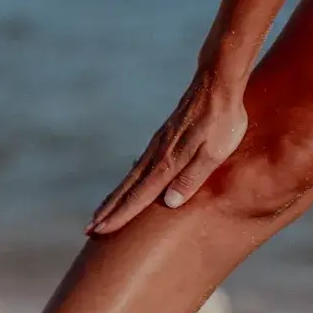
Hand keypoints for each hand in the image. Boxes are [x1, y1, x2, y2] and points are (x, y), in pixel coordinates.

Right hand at [90, 64, 253, 231]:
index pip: (140, 195)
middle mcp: (157, 154)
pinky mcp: (164, 136)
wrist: (217, 81)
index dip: (121, 215)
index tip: (101, 231)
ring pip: (131, 177)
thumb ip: (193, 177)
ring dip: (114, 197)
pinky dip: (128, 181)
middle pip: (128, 188)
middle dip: (109, 211)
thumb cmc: (223, 119)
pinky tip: (126, 184)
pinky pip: (140, 165)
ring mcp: (158, 144)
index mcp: (169, 162)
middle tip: (88, 229)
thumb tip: (170, 203)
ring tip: (100, 212)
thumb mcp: (215, 152)